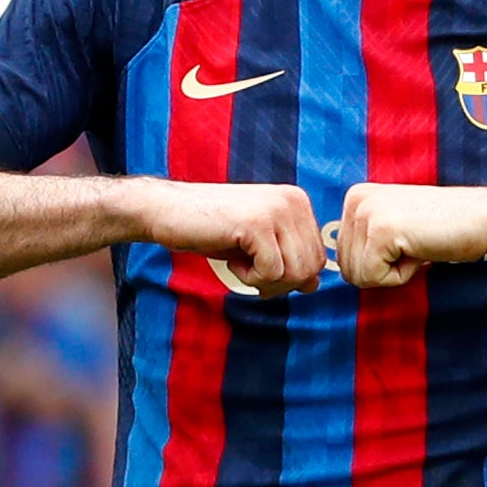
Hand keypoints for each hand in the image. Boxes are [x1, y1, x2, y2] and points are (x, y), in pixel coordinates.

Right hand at [130, 179, 324, 295]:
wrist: (168, 211)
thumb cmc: (213, 229)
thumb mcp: (259, 246)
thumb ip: (289, 259)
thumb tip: (315, 285)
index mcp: (298, 202)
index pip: (318, 258)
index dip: (290, 277)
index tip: (260, 267)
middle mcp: (294, 201)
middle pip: (310, 268)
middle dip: (280, 283)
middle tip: (249, 272)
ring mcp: (277, 210)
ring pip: (295, 273)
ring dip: (264, 282)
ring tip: (240, 263)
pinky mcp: (258, 223)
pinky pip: (272, 273)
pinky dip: (250, 279)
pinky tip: (231, 260)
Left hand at [337, 183, 486, 288]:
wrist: (483, 218)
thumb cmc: (443, 229)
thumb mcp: (393, 227)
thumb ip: (364, 241)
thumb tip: (339, 271)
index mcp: (354, 197)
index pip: (343, 258)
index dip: (378, 263)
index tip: (405, 241)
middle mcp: (354, 199)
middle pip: (346, 269)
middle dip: (383, 269)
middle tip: (413, 245)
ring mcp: (366, 213)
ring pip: (358, 276)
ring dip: (392, 272)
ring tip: (416, 245)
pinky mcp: (380, 230)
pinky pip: (374, 278)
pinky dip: (401, 275)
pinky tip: (420, 249)